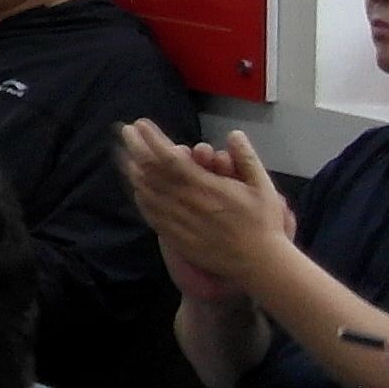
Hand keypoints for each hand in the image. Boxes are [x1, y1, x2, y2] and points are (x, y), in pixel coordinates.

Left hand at [117, 121, 291, 297]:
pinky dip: (141, 197)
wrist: (258, 263)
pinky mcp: (175, 237)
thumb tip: (234, 134)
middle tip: (126, 131)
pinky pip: (151, 214)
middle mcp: (186, 202)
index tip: (141, 124)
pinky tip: (137, 188)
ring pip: (147, 192)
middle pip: (151, 172)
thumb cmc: (263, 223)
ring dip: (133, 170)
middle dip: (136, 148)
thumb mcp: (263, 186)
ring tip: (125, 154)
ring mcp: (177, 221)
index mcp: (206, 187)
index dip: (152, 139)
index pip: (170, 158)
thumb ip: (246, 158)